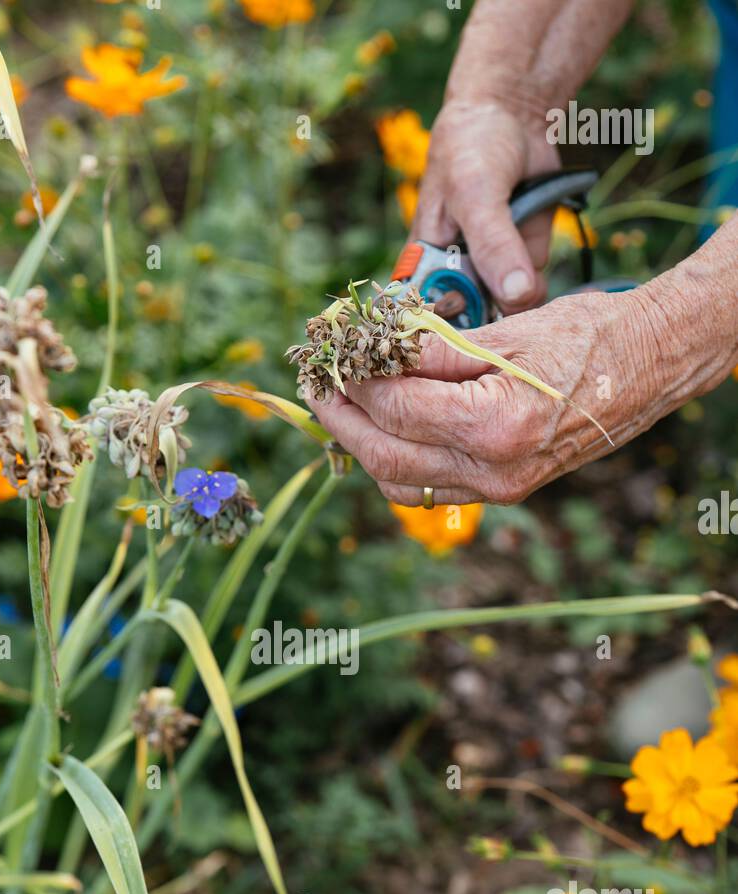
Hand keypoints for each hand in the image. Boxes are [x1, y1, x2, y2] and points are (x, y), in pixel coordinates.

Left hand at [308, 289, 674, 507]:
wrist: (648, 368)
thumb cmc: (587, 336)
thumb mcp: (506, 331)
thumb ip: (433, 352)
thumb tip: (371, 354)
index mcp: (495, 426)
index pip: (395, 408)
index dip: (354, 381)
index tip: (332, 353)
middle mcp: (494, 470)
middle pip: (386, 456)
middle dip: (341, 420)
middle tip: (314, 384)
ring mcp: (499, 489)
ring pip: (401, 482)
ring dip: (361, 446)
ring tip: (337, 406)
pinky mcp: (502, 491)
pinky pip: (429, 488)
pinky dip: (395, 463)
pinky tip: (379, 430)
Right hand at [413, 96, 559, 315]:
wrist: (513, 115)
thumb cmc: (473, 147)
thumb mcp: (476, 192)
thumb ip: (494, 245)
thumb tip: (514, 296)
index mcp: (423, 265)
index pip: (426, 321)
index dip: (448, 332)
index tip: (475, 322)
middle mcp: (453, 278)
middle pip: (472, 326)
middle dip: (495, 312)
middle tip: (511, 282)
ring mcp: (490, 275)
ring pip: (508, 312)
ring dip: (524, 286)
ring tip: (519, 229)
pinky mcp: (522, 266)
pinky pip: (534, 289)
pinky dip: (541, 268)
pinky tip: (534, 226)